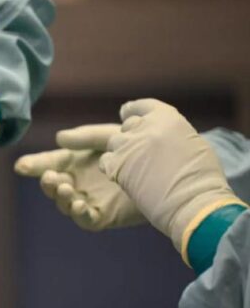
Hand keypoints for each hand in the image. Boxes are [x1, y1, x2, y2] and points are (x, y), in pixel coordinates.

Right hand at [15, 124, 144, 229]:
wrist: (168, 171)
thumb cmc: (138, 149)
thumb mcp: (110, 136)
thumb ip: (85, 137)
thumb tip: (58, 138)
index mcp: (76, 162)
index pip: (50, 163)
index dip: (34, 164)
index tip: (21, 166)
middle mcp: (79, 182)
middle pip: (53, 185)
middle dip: (47, 182)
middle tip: (50, 176)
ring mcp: (89, 200)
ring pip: (65, 203)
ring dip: (61, 197)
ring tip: (66, 187)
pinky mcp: (103, 216)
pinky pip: (86, 219)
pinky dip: (79, 214)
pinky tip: (80, 204)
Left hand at [99, 99, 236, 250]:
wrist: (192, 201)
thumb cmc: (201, 178)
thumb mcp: (193, 143)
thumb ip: (172, 134)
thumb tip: (163, 136)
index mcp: (167, 117)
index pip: (143, 106)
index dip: (133, 111)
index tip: (126, 113)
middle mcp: (145, 127)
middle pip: (128, 125)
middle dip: (131, 136)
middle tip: (136, 150)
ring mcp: (128, 146)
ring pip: (114, 143)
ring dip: (121, 152)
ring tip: (132, 167)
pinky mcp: (117, 166)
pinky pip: (105, 161)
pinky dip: (111, 168)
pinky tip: (122, 177)